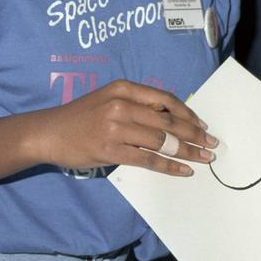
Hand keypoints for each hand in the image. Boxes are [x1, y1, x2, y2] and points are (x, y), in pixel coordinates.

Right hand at [35, 80, 215, 176]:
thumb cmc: (80, 116)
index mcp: (123, 89)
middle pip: (168, 121)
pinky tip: (183, 171)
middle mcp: (121, 105)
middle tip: (212, 144)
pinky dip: (169, 167)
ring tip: (203, 158)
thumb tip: (170, 118)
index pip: (165, 99)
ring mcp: (116, 128)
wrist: (49, 133)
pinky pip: (148, 160)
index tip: (202, 125)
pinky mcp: (111, 151)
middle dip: (195, 134)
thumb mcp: (107, 99)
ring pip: (162, 141)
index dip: (188, 113)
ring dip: (187, 151)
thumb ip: (136, 105)